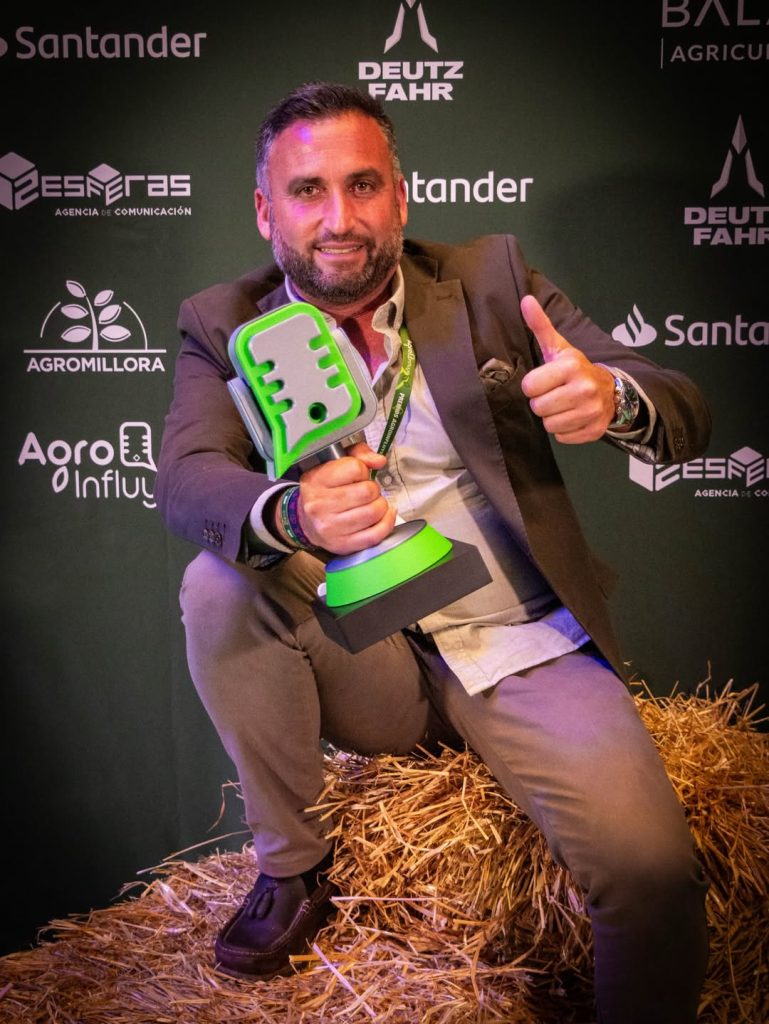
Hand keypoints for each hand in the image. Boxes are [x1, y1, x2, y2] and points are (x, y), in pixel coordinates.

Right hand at [284, 442, 396, 554]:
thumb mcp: (334, 464)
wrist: (306, 521)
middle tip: (367, 491)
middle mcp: (320, 505)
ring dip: (380, 505)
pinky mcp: (342, 545)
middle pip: (367, 492)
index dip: (363, 469)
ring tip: (372, 503)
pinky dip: (386, 523)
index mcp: (316, 480)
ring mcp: (331, 528)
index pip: (355, 468)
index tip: (359, 475)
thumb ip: (358, 454)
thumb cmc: (325, 489)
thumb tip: (379, 461)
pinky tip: (385, 515)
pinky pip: (375, 535)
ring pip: (374, 512)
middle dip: (373, 489)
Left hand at [520, 295, 615, 443]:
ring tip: (563, 405)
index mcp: (571, 367)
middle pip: (538, 408)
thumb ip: (540, 326)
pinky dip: (564, 431)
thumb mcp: (558, 347)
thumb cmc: (575, 369)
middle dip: (542, 402)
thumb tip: (525, 300)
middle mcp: (584, 389)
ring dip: (552, 417)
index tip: (545, 381)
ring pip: (549, 425)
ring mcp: (591, 412)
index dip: (534, 385)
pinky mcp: (594, 431)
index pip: (529, 387)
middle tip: (554, 394)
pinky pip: (562, 438)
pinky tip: (573, 416)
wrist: (611, 390)